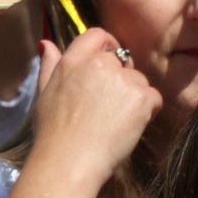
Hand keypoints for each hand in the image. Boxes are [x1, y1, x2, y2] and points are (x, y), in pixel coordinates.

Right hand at [26, 28, 159, 189]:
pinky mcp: (142, 96)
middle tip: (107, 107)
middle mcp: (98, 65)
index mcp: (72, 63)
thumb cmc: (53, 135)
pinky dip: (146, 112)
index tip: (108, 64)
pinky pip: (153, 98)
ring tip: (113, 123)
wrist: (68, 162)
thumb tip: (47, 43)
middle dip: (120, 79)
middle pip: (122, 59)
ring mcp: (122, 79)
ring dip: (133, 97)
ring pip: (139, 80)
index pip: (97, 35)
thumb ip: (49, 67)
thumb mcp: (44, 96)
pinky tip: (126, 128)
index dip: (106, 46)